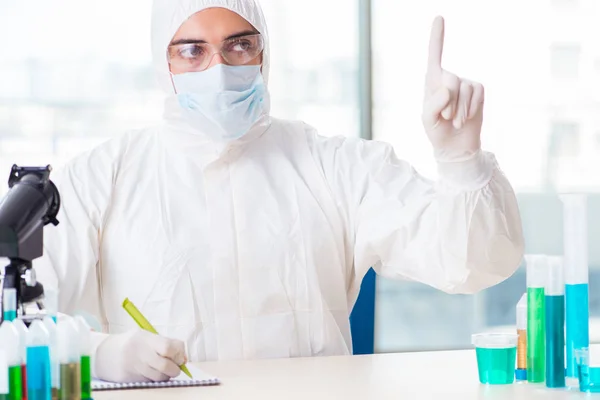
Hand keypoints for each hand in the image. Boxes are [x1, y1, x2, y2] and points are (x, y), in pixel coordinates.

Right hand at [95, 329, 186, 382]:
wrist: (105, 354)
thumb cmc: (134, 344)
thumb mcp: (148, 337)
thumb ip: (167, 344)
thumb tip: (184, 359)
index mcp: (145, 338)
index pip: (168, 347)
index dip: (178, 354)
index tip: (180, 357)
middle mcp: (139, 353)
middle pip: (165, 366)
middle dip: (175, 369)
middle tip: (176, 368)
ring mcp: (134, 367)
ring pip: (159, 377)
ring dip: (166, 376)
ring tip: (164, 370)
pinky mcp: (130, 379)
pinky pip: (151, 382)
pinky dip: (156, 379)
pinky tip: (152, 373)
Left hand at [422, 16, 483, 161]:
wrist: (455, 146)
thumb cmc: (436, 131)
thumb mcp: (428, 120)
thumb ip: (433, 104)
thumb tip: (447, 88)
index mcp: (432, 81)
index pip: (434, 56)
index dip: (437, 37)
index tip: (439, 17)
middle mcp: (449, 78)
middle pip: (450, 79)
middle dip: (448, 103)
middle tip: (446, 118)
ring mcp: (465, 84)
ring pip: (464, 90)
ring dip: (459, 111)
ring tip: (454, 121)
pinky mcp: (478, 91)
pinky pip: (477, 94)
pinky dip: (471, 109)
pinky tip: (466, 118)